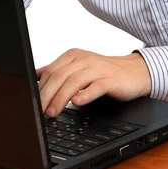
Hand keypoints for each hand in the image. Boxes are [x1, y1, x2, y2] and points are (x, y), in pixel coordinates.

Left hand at [36, 49, 150, 117]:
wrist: (134, 72)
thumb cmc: (104, 72)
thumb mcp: (78, 69)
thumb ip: (58, 71)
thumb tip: (35, 75)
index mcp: (72, 56)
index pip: (51, 71)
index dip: (40, 88)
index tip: (32, 103)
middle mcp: (83, 60)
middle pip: (60, 76)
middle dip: (47, 95)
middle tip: (40, 111)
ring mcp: (97, 69)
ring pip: (74, 81)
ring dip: (61, 98)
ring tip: (53, 112)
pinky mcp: (110, 79)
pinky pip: (96, 86)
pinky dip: (85, 94)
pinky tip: (78, 103)